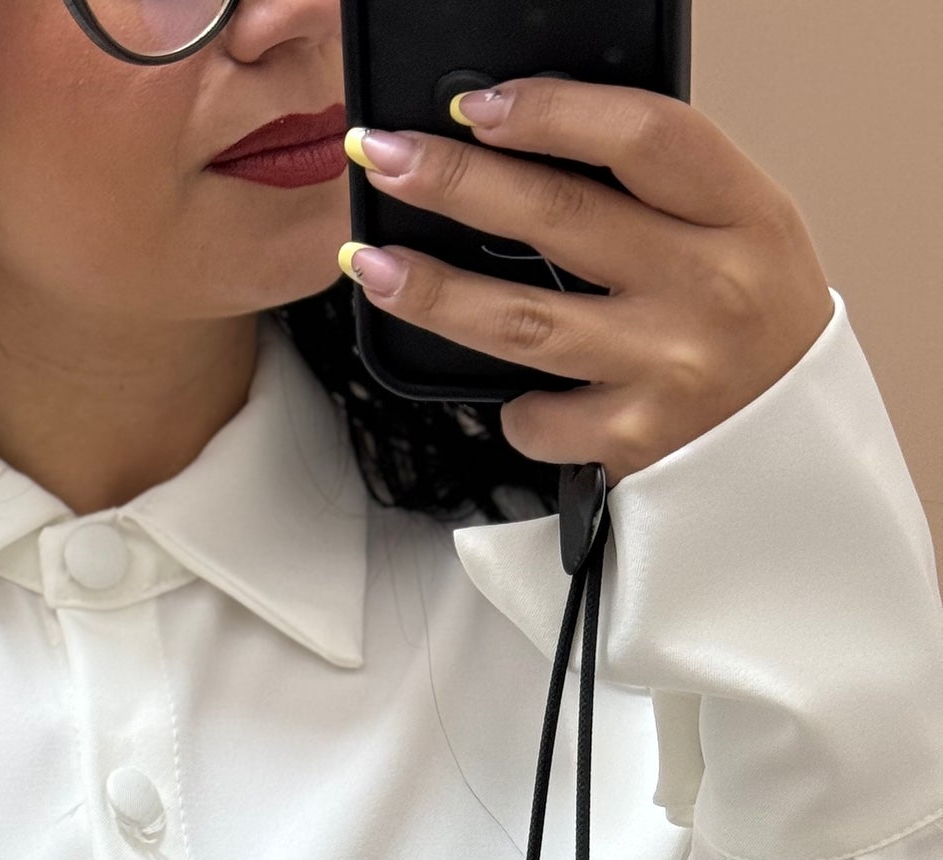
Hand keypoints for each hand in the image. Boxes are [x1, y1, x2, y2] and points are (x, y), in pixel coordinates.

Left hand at [339, 78, 834, 480]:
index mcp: (746, 213)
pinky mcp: (634, 440)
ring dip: (434, 290)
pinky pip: (539, 418)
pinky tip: (505, 393)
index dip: (551, 111)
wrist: (792, 451)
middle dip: (455, 182)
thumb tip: (529, 145)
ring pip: (523, 322)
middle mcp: (709, 287)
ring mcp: (669, 367)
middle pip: (559, 219)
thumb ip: (658, 192)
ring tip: (369, 261)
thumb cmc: (755, 325)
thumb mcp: (742, 233)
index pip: (642, 136)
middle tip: (384, 157)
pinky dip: (513, 408)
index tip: (476, 105)